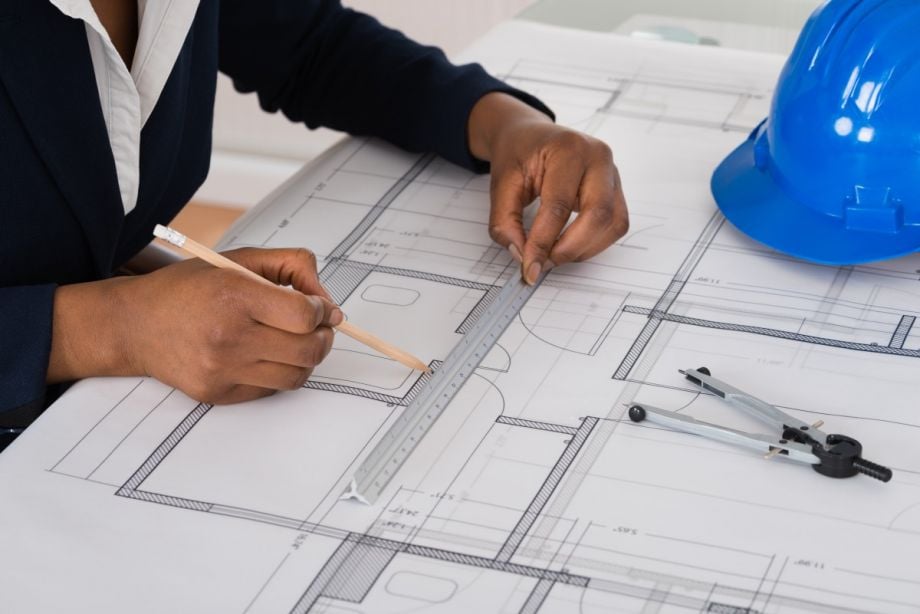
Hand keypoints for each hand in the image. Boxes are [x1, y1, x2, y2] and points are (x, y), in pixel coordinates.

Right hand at [49, 248, 340, 403]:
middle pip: (307, 350)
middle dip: (324, 338)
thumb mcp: (237, 259)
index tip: (321, 309)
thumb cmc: (188, 289)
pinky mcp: (218, 393)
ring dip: (307, 359)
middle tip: (319, 328)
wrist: (135, 325)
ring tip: (296, 342)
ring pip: (296, 376)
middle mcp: (228, 336)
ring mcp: (222, 369)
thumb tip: (326, 300)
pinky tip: (266, 355)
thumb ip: (291, 265)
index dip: (322, 312)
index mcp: (234, 295)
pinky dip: (279, 373)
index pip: (303, 316)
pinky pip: (271, 389)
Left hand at [468, 93, 628, 283]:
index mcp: (568, 149)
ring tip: (554, 253)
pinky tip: (569, 243)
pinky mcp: (616, 188)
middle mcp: (598, 157)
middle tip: (543, 263)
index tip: (529, 267)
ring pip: (613, 224)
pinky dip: (594, 242)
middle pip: (598, 215)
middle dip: (569, 249)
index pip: (559, 206)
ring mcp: (612, 172)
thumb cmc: (518, 153)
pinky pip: (615, 224)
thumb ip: (505, 223)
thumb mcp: (501, 184)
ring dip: (584, 248)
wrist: (529, 134)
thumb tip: (522, 256)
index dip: (543, 243)